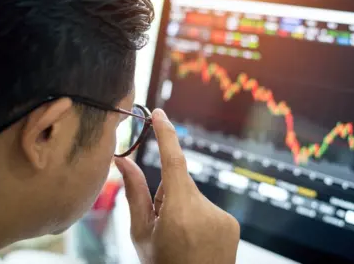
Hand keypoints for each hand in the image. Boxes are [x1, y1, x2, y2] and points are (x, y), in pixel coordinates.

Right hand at [115, 109, 239, 263]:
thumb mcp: (141, 234)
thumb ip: (134, 193)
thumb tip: (123, 161)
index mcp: (178, 212)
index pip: (172, 161)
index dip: (166, 133)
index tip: (159, 113)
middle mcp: (205, 210)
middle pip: (179, 183)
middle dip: (167, 194)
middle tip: (162, 224)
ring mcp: (222, 216)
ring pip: (193, 196)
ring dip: (183, 208)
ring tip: (181, 237)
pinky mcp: (231, 222)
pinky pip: (208, 208)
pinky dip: (198, 218)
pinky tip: (195, 240)